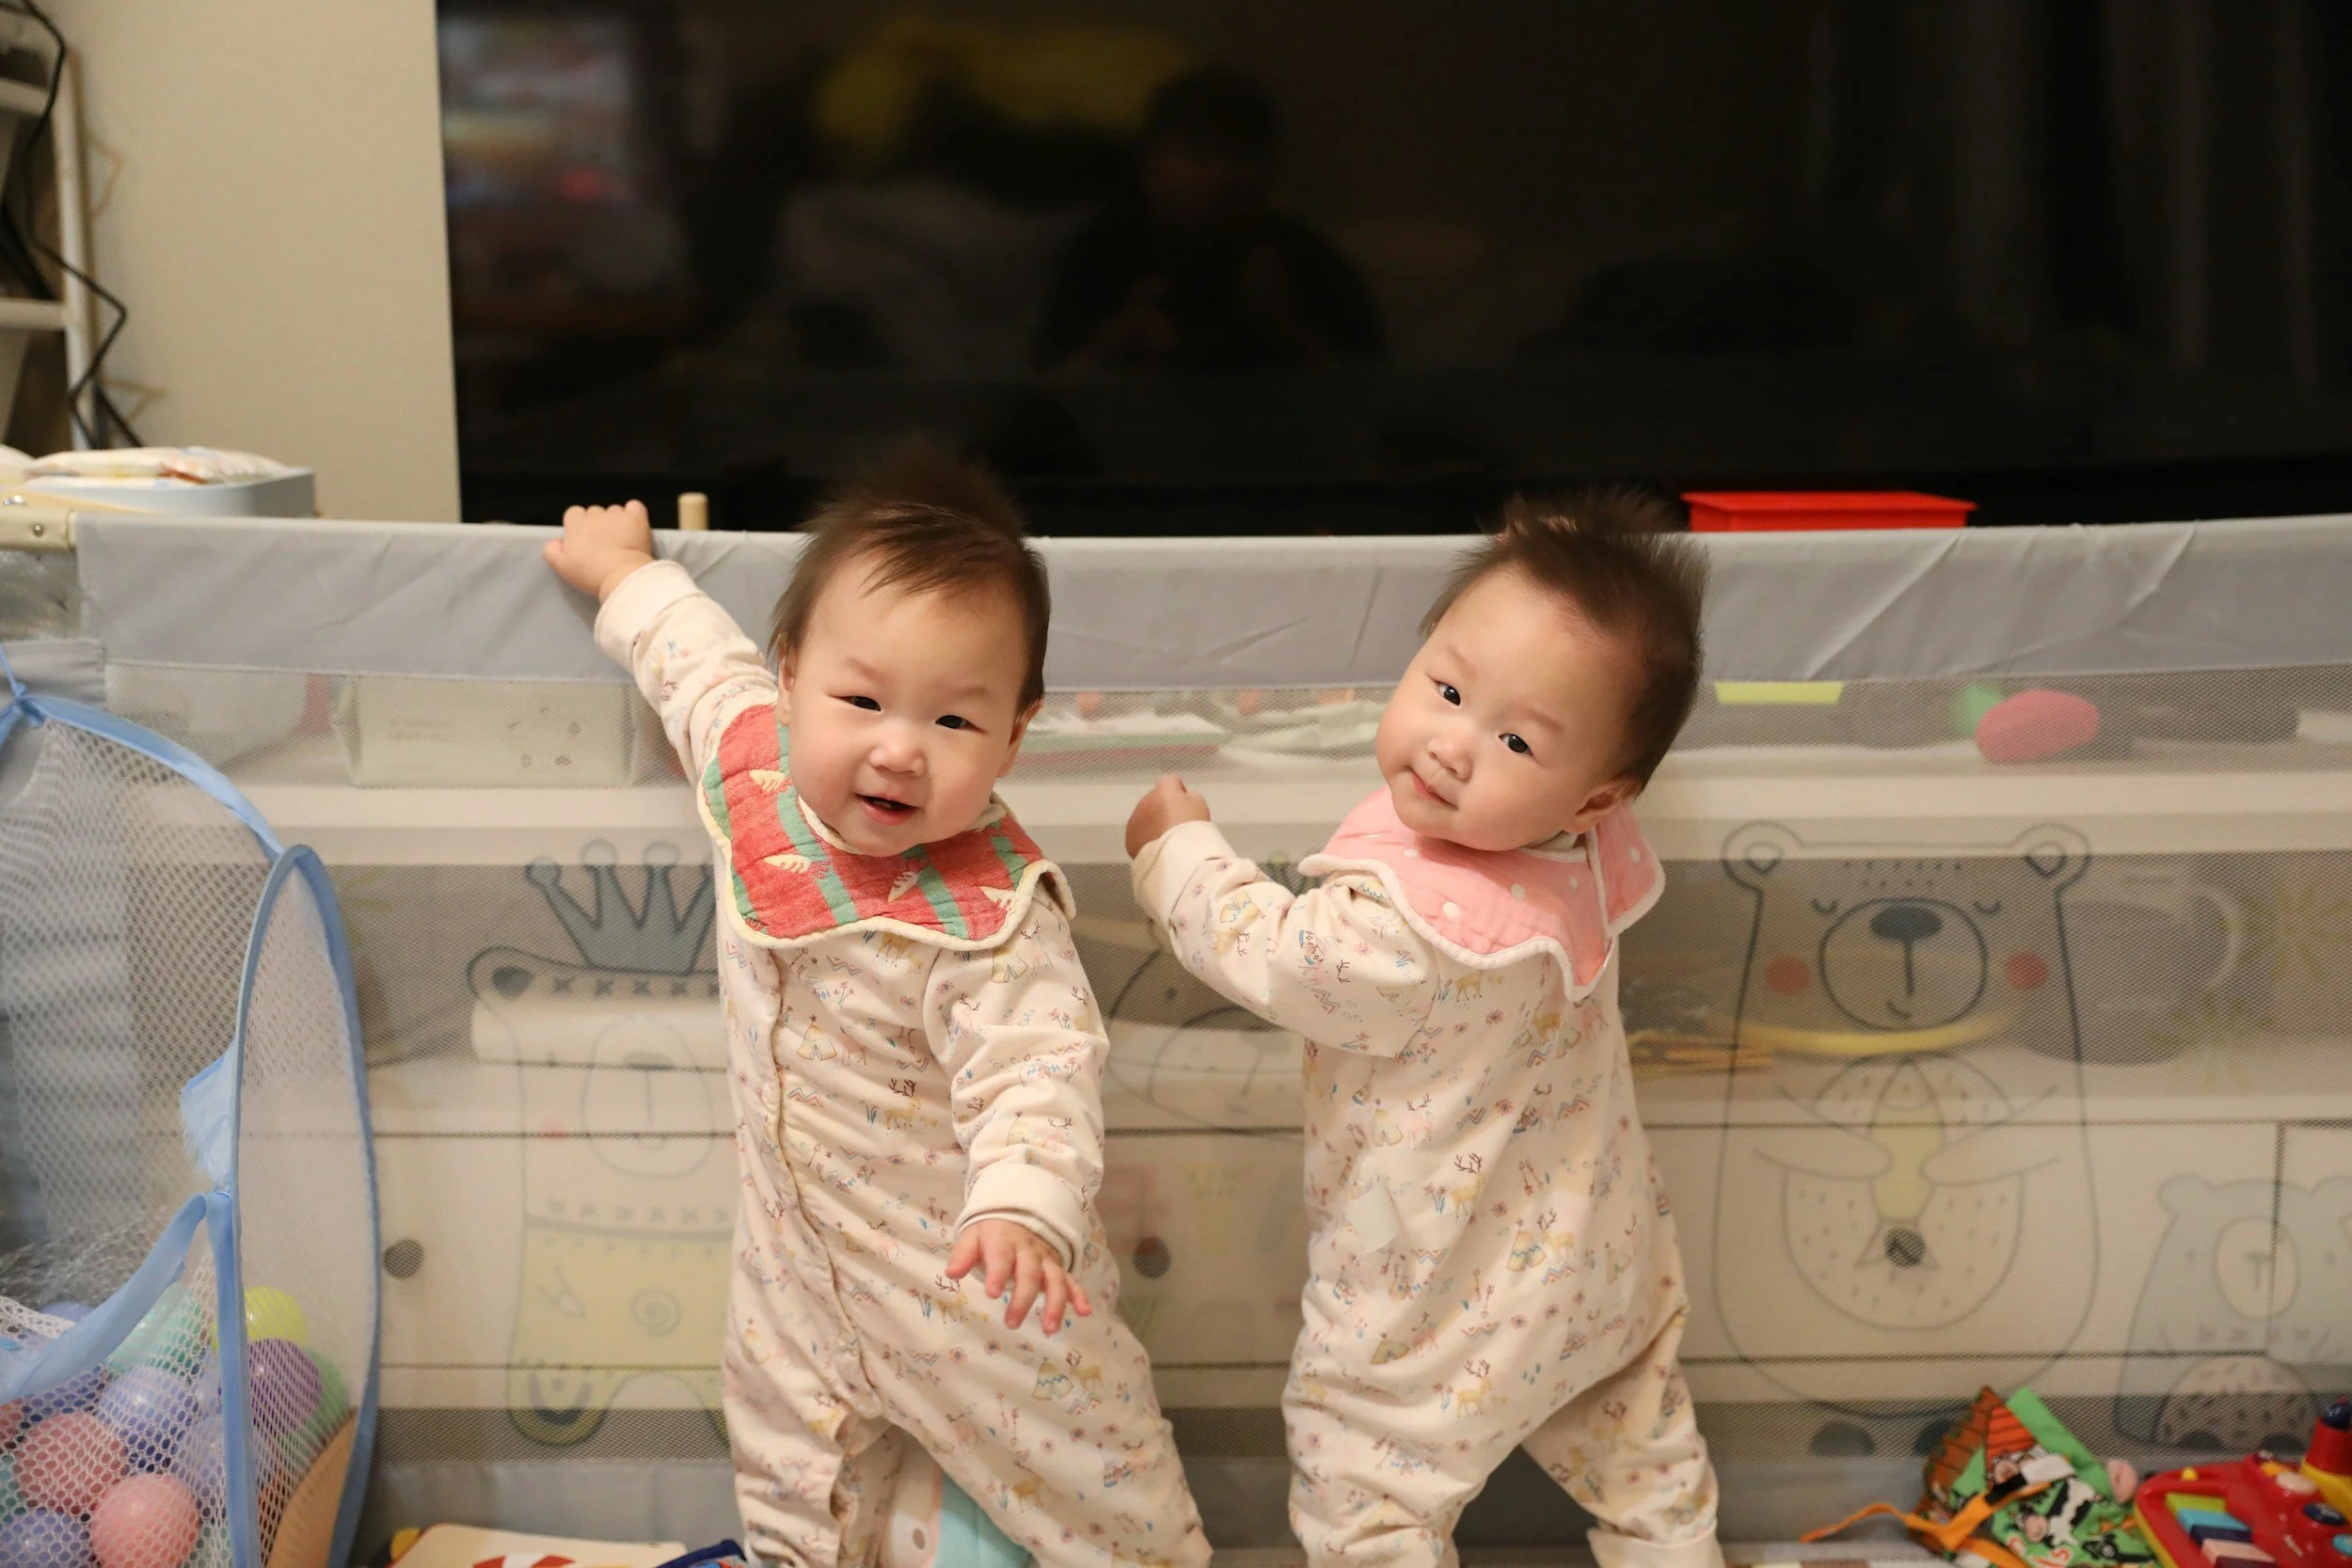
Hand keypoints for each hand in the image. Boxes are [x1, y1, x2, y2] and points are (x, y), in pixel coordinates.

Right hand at [544, 500, 656, 601]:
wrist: (621, 575)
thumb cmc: (590, 573)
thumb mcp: (561, 566)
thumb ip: (552, 550)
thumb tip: (555, 541)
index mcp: (576, 524)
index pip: (573, 513)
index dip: (579, 525)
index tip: (584, 540)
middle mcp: (595, 515)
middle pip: (594, 512)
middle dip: (598, 525)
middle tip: (603, 544)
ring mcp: (616, 515)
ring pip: (614, 511)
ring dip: (616, 521)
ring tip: (621, 540)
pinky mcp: (635, 518)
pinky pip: (635, 507)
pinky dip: (634, 513)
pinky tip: (634, 525)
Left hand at [946, 1219, 1091, 1333]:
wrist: (1018, 1214)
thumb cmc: (991, 1234)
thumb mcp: (972, 1237)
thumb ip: (963, 1255)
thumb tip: (951, 1273)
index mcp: (1003, 1241)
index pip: (1001, 1256)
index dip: (997, 1273)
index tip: (991, 1293)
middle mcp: (1028, 1251)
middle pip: (1029, 1274)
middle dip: (1023, 1298)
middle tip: (1012, 1323)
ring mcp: (1045, 1260)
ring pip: (1054, 1280)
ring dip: (1055, 1304)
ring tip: (1050, 1328)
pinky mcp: (1057, 1268)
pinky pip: (1071, 1280)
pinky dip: (1079, 1295)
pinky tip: (1084, 1311)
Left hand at [1125, 774, 1210, 857]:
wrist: (1176, 857)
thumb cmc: (1190, 830)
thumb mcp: (1200, 805)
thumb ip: (1189, 796)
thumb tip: (1183, 798)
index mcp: (1164, 790)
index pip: (1171, 781)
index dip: (1179, 792)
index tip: (1185, 804)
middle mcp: (1146, 801)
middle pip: (1156, 801)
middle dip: (1164, 810)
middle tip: (1178, 826)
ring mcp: (1135, 820)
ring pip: (1146, 818)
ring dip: (1154, 825)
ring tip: (1169, 840)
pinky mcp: (1130, 838)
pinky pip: (1139, 835)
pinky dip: (1147, 840)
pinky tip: (1160, 848)